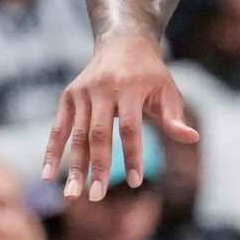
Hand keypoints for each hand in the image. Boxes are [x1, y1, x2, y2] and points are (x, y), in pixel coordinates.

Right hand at [43, 34, 199, 198]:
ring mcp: (82, 93)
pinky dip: (52, 151)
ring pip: (77, 135)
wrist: (123, 42)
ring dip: (74, 166)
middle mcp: (101, 89)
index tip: (136, 181)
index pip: (131, 127)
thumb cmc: (150, 74)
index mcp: (129, 88)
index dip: (133, 154)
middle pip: (98, 134)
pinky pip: (59, 128)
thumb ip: (175, 117)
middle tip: (97, 196)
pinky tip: (47, 175)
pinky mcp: (68, 96)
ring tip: (72, 196)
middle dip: (97, 166)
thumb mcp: (167, 90)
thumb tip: (192, 138)